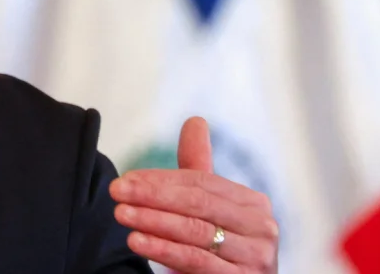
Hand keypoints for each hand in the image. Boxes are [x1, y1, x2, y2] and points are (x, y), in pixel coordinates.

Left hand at [108, 117, 278, 272]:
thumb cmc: (221, 248)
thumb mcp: (209, 208)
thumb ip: (199, 168)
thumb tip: (195, 120)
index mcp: (253, 204)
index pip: (201, 183)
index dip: (160, 180)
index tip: (125, 179)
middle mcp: (262, 228)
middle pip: (198, 204)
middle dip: (152, 196)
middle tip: (117, 192)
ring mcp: (256, 256)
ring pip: (195, 232)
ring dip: (153, 221)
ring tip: (122, 215)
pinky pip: (196, 260)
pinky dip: (164, 249)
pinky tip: (137, 241)